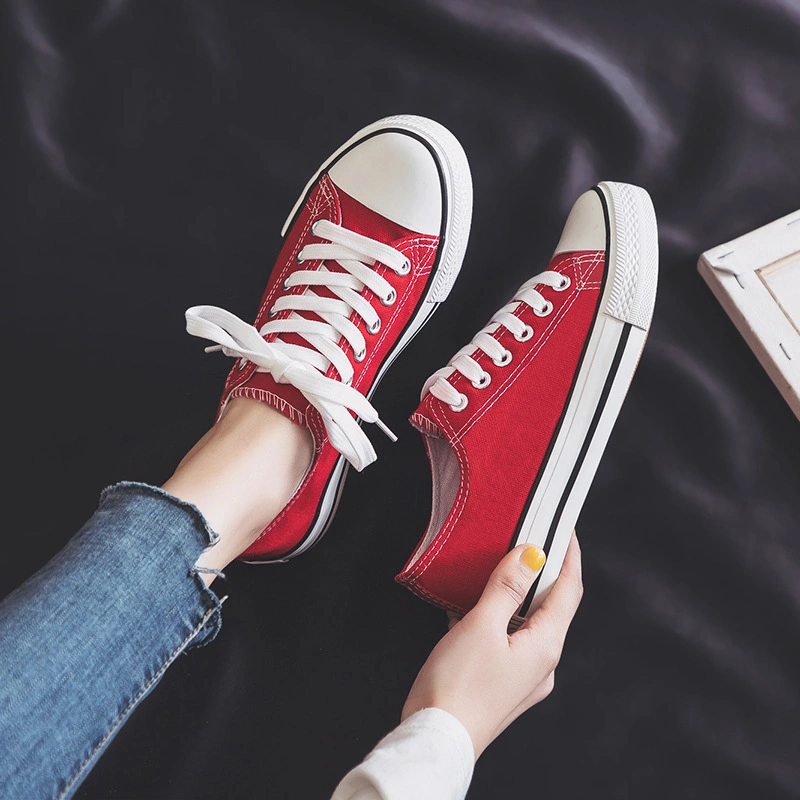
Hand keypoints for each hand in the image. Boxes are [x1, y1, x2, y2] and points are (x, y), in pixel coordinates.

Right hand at [401, 532, 582, 757]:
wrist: (435, 740)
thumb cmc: (457, 684)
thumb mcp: (481, 625)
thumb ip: (507, 587)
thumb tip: (532, 555)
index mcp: (545, 646)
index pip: (570, 591)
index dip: (569, 557)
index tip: (565, 528)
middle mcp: (542, 664)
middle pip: (551, 606)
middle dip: (543, 572)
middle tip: (529, 539)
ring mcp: (524, 677)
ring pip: (527, 623)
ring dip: (517, 594)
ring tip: (499, 567)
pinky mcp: (502, 684)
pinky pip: (509, 639)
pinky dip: (498, 617)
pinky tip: (473, 607)